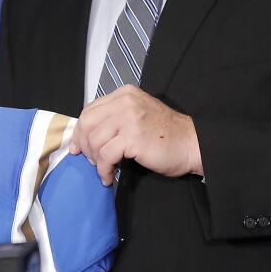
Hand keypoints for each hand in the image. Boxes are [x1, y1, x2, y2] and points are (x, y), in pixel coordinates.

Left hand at [70, 85, 202, 184]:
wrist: (192, 144)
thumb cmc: (165, 135)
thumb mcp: (137, 116)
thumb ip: (114, 118)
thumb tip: (85, 136)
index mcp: (124, 94)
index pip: (90, 110)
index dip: (80, 131)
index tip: (78, 147)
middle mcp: (125, 102)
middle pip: (87, 123)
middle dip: (84, 145)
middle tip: (91, 160)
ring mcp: (129, 118)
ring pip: (94, 140)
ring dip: (95, 160)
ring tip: (104, 169)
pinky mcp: (133, 137)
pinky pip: (106, 155)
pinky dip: (104, 169)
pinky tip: (109, 177)